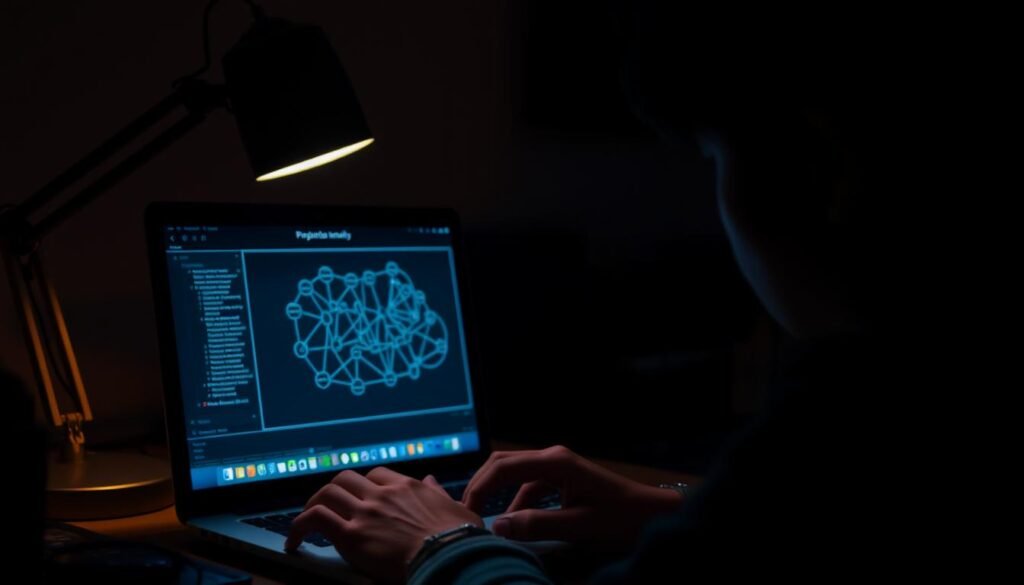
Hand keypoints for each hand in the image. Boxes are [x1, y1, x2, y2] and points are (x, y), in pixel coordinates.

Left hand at [286, 467, 482, 583]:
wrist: (448, 557)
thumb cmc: (457, 539)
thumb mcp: (456, 509)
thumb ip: (439, 493)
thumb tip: (431, 481)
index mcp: (407, 487)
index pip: (376, 475)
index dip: (364, 485)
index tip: (359, 496)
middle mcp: (382, 495)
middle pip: (347, 478)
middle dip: (335, 490)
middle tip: (329, 504)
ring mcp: (365, 513)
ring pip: (328, 493)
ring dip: (314, 503)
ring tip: (307, 519)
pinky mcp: (351, 536)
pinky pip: (316, 519)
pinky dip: (300, 525)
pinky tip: (295, 539)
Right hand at [463, 445, 682, 544]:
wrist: (652, 513)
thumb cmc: (622, 516)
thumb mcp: (579, 525)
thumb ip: (538, 525)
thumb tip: (500, 527)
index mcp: (556, 462)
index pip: (503, 468)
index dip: (480, 488)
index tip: (467, 512)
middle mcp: (553, 457)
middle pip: (503, 464)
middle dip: (482, 487)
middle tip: (467, 514)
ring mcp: (557, 465)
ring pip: (513, 475)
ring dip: (498, 496)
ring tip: (485, 522)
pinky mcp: (561, 477)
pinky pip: (528, 486)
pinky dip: (516, 503)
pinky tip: (515, 524)